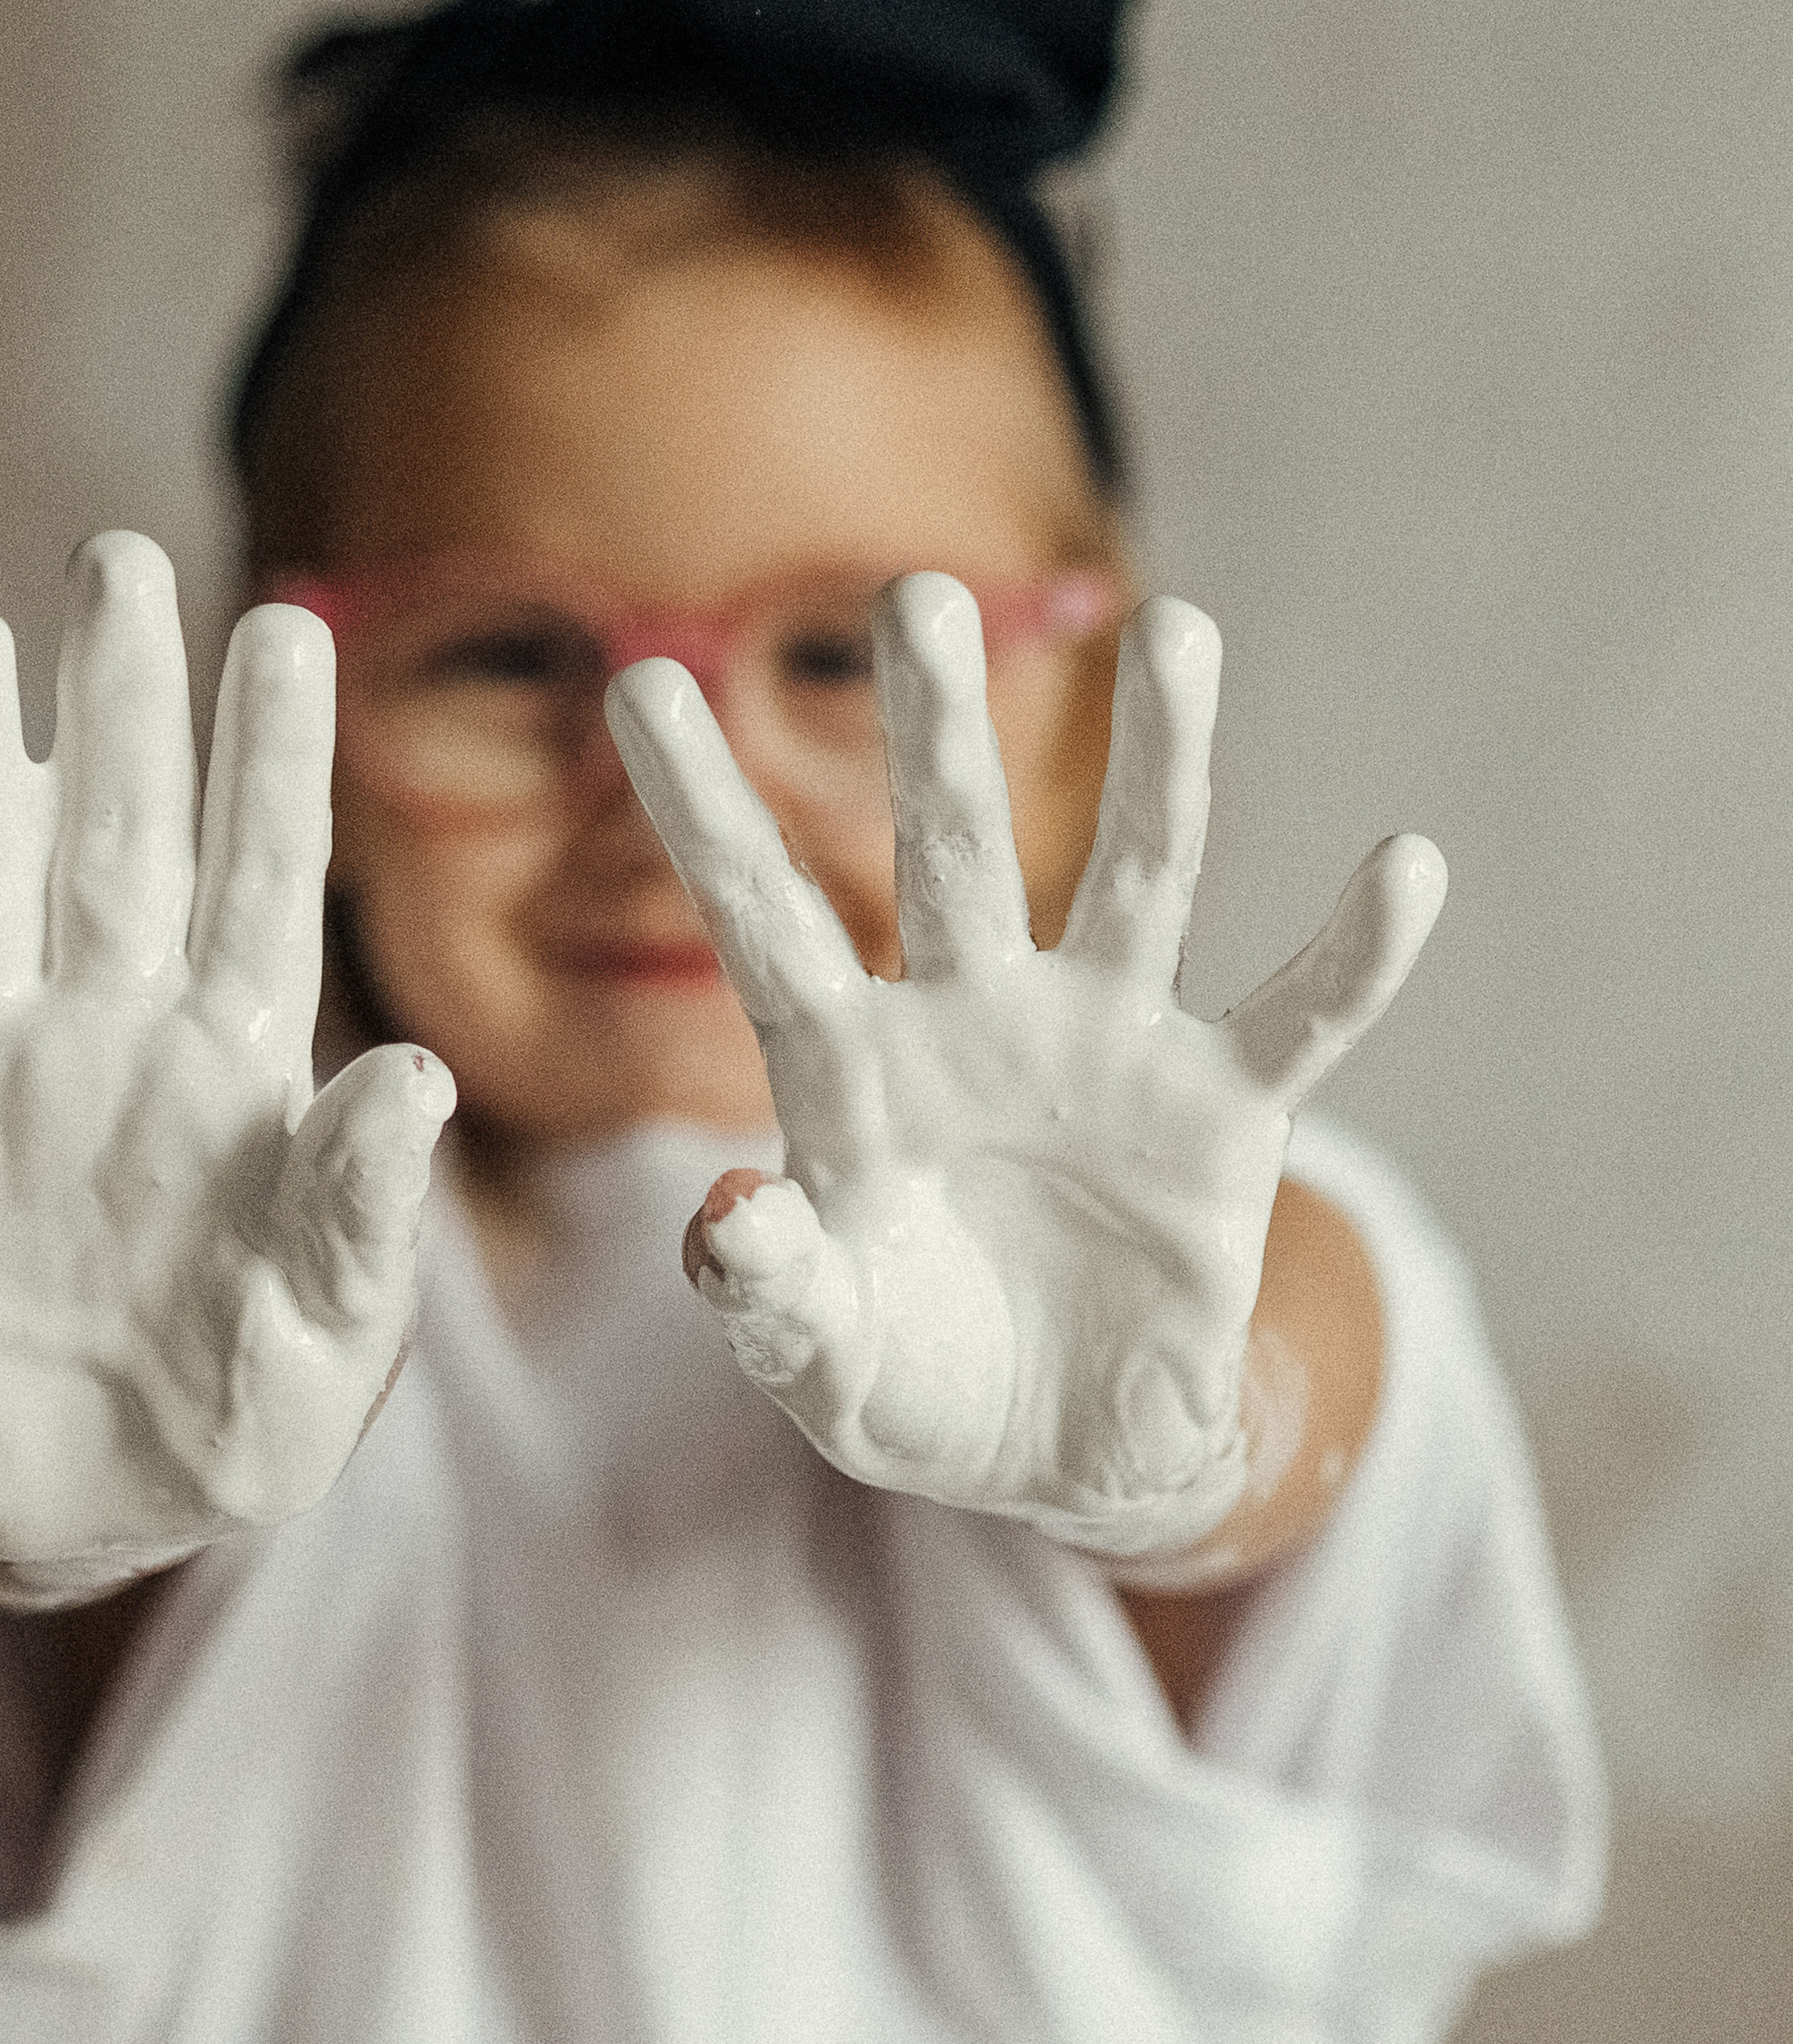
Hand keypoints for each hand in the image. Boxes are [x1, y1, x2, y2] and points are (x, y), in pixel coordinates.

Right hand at [0, 533, 452, 1595]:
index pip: (260, 887)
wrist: (82, 1518)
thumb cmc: (232, 1422)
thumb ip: (359, 1212)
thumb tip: (414, 1074)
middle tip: (117, 561)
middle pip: (115, 845)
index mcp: (231, 1074)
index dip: (269, 762)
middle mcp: (105, 1043)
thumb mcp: (323, 1338)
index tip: (288, 625)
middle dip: (119, 706)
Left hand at [607, 581, 1444, 1559]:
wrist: (1059, 1450)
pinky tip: (1407, 865)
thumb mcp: (822, 1360)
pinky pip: (1297, 1018)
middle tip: (920, 593)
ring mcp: (1104, 1050)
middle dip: (936, 731)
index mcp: (850, 1074)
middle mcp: (976, 1022)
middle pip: (952, 855)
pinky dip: (1354, 955)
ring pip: (1138, 879)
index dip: (706, 812)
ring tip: (1178, 628)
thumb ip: (769, 1292)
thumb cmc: (915, 1379)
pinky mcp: (1217, 1113)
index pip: (766, 921)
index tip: (636, 685)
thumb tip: (726, 1214)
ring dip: (1161, 760)